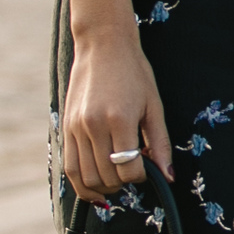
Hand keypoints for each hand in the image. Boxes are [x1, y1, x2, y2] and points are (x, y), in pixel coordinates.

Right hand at [61, 28, 173, 202]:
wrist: (102, 45)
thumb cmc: (134, 74)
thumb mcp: (154, 107)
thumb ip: (160, 145)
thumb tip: (168, 177)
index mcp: (119, 120)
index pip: (128, 169)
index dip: (140, 177)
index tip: (146, 168)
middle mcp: (93, 126)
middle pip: (107, 177)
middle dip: (123, 183)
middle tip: (132, 173)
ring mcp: (76, 127)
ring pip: (86, 177)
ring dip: (103, 188)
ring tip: (116, 181)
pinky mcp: (66, 127)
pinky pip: (68, 167)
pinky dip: (82, 183)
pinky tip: (95, 188)